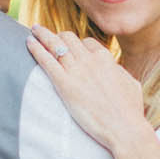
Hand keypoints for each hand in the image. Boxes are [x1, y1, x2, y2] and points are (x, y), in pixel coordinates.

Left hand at [27, 24, 148, 152]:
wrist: (124, 127)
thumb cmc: (130, 111)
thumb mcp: (130, 84)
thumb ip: (119, 72)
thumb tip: (115, 69)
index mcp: (106, 58)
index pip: (87, 43)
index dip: (78, 44)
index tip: (70, 48)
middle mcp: (90, 60)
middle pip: (69, 39)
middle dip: (58, 36)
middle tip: (47, 35)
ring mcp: (76, 71)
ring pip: (55, 45)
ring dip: (43, 35)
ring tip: (34, 31)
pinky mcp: (65, 84)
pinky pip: (46, 61)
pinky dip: (36, 49)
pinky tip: (29, 42)